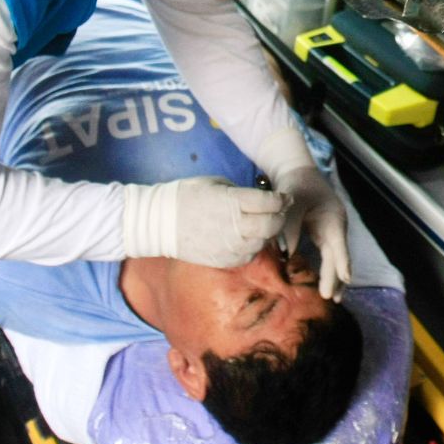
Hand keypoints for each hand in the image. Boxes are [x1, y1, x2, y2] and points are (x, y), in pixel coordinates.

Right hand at [124, 176, 289, 266]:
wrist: (158, 223)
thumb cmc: (186, 196)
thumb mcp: (216, 183)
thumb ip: (240, 193)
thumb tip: (258, 199)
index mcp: (233, 202)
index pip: (270, 203)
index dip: (281, 199)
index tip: (284, 197)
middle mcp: (235, 226)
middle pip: (272, 224)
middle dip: (280, 216)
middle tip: (280, 211)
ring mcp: (230, 246)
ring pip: (263, 242)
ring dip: (268, 233)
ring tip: (262, 224)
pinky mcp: (224, 260)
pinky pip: (249, 255)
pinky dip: (254, 246)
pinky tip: (248, 238)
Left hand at [271, 160, 350, 299]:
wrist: (299, 172)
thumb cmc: (296, 185)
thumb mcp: (291, 203)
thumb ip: (290, 227)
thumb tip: (288, 253)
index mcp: (333, 217)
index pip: (338, 244)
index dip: (342, 261)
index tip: (345, 278)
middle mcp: (337, 226)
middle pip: (339, 255)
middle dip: (336, 277)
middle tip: (330, 297)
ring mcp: (333, 231)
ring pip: (337, 258)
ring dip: (336, 277)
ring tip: (334, 298)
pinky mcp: (326, 234)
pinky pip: (331, 255)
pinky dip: (331, 270)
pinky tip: (329, 285)